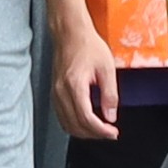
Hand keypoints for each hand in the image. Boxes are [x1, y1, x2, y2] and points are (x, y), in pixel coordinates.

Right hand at [51, 15, 120, 142]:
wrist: (70, 33)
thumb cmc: (88, 45)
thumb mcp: (107, 68)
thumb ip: (110, 94)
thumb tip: (111, 116)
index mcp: (75, 85)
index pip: (86, 118)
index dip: (101, 130)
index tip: (113, 132)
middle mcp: (61, 91)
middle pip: (75, 125)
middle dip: (94, 134)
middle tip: (109, 133)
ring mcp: (56, 92)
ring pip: (66, 123)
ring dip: (83, 131)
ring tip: (99, 129)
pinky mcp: (55, 91)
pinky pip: (62, 116)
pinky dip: (74, 124)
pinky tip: (85, 122)